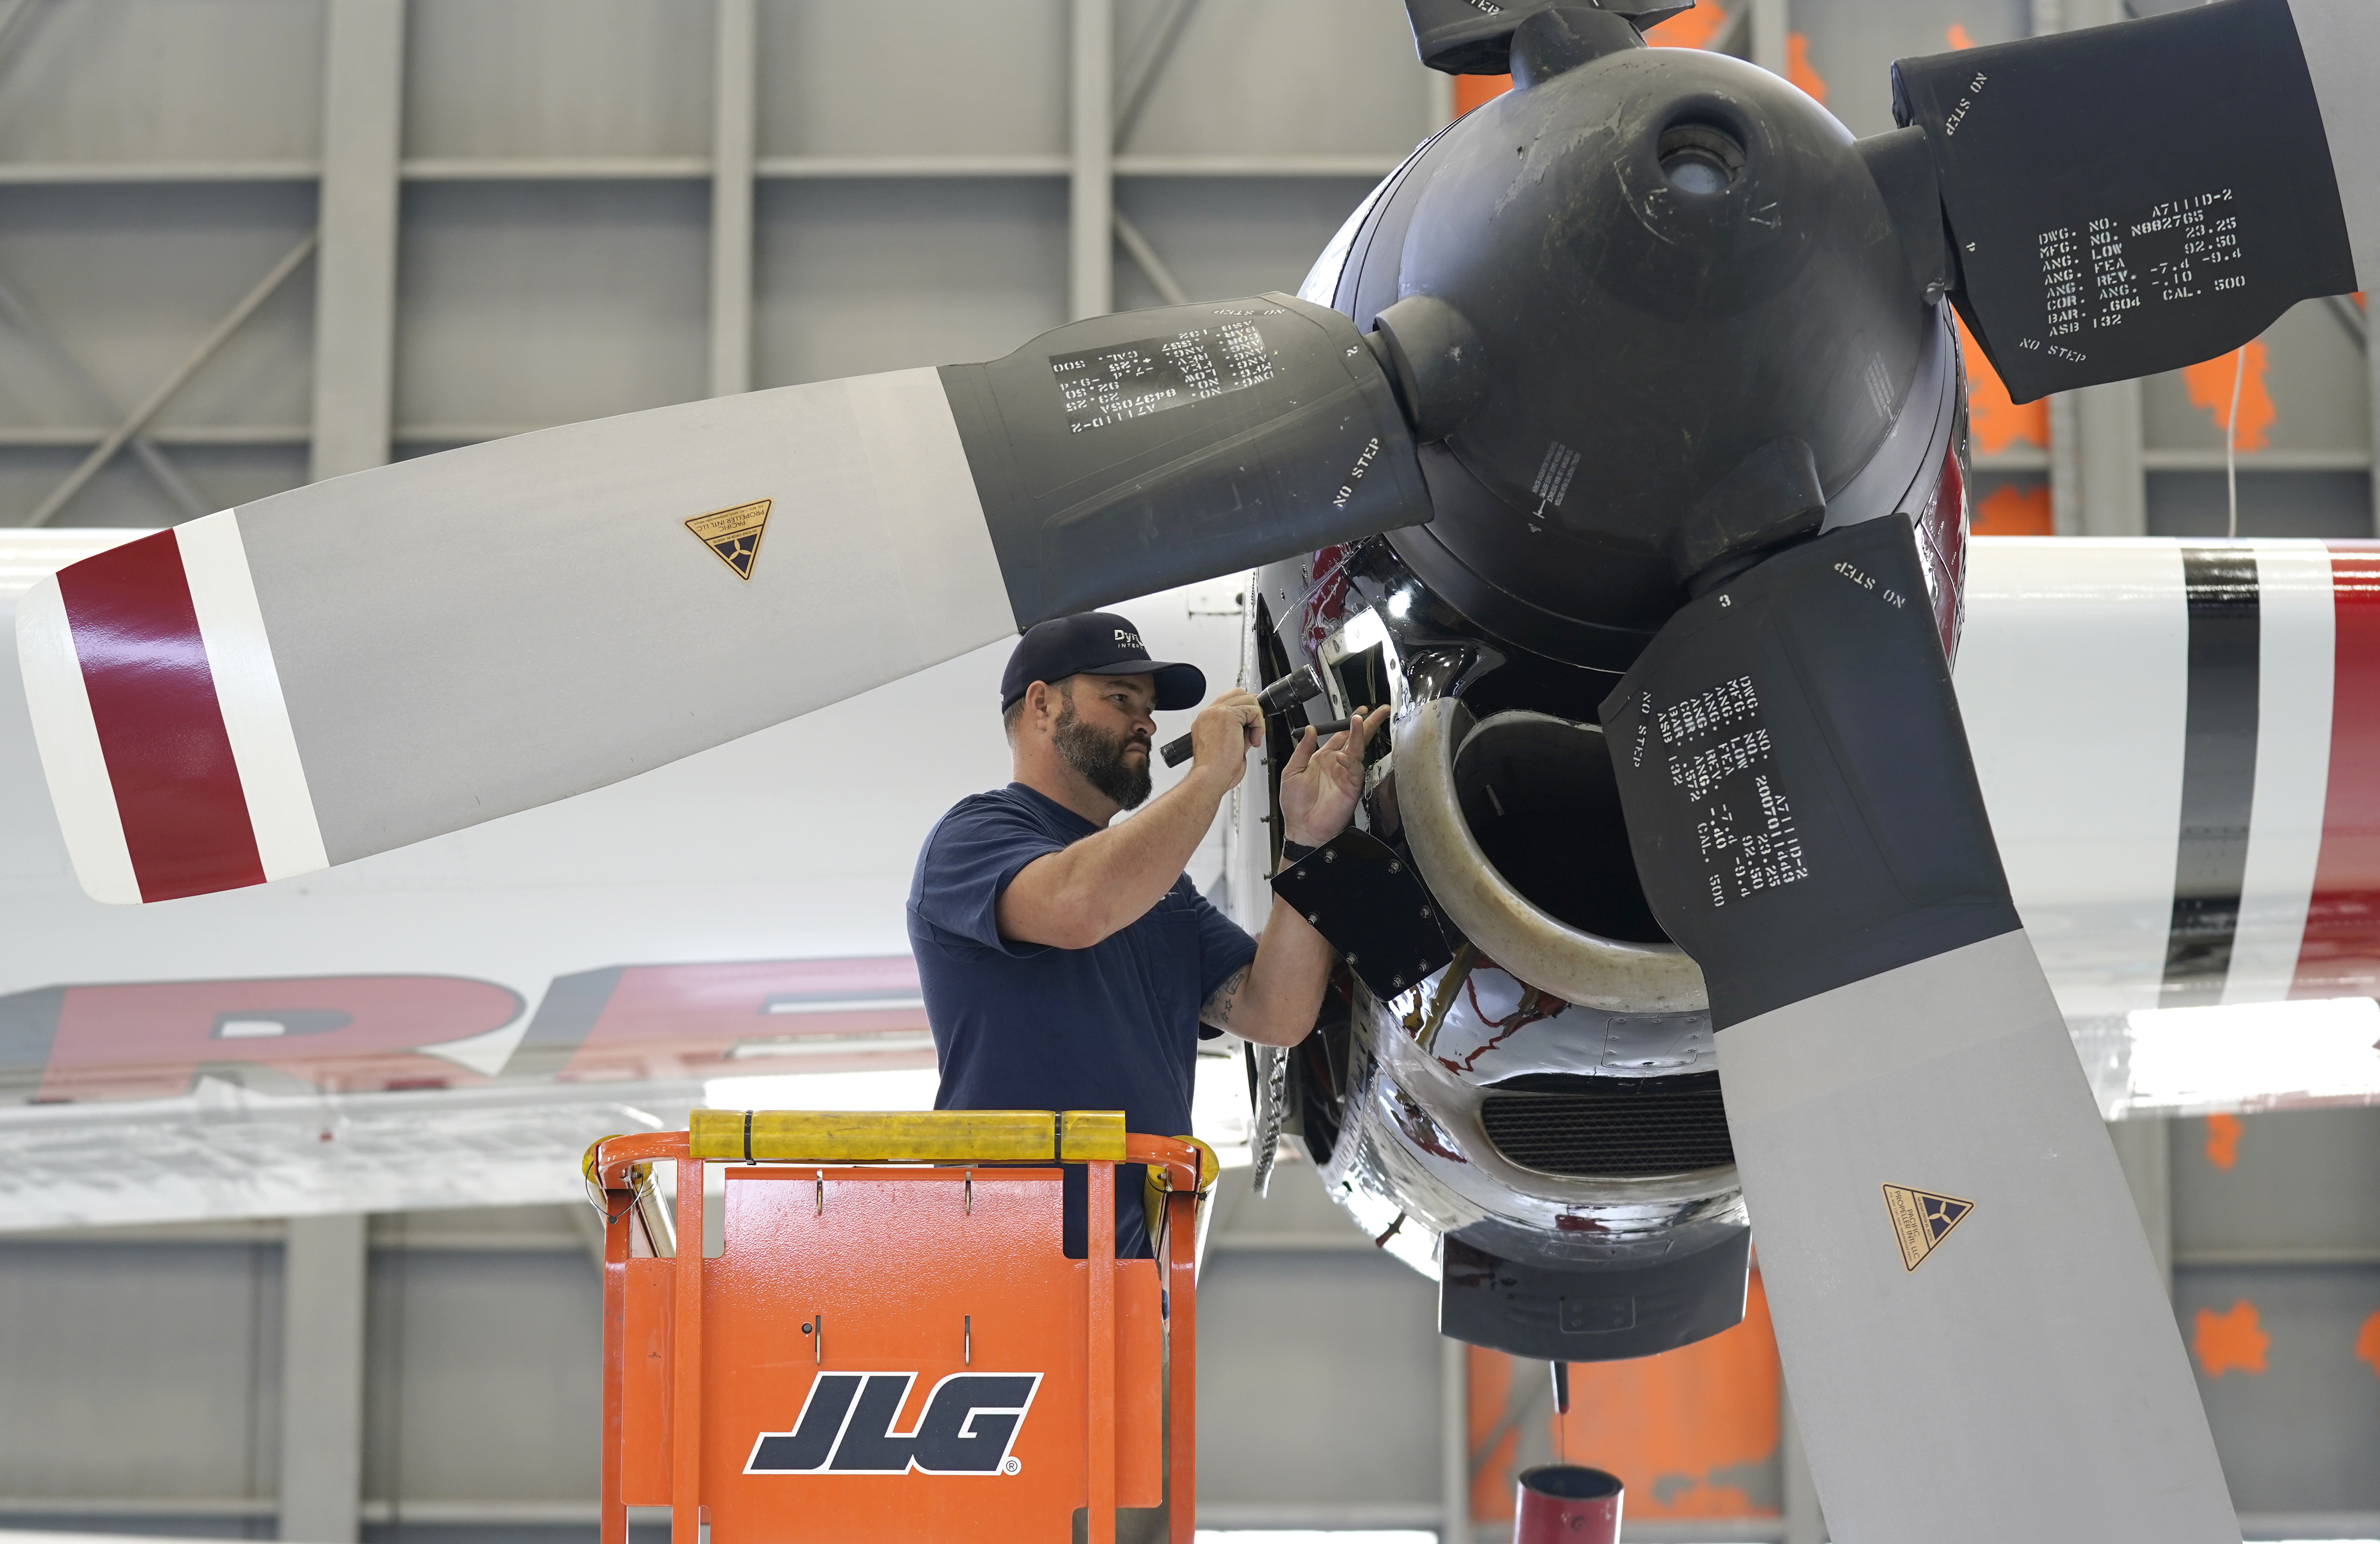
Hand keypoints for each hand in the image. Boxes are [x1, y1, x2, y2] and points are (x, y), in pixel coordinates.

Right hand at [1185, 689, 1260, 791]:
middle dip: (1252, 709)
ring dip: (1256, 719)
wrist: (1210, 776)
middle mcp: (1209, 713)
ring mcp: (1217, 712)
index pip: (1227, 702)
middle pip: (1238, 694)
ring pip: (1248, 700)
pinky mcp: (1228, 715)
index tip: (1251, 724)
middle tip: (1255, 728)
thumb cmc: (1215, 769)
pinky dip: (1259, 725)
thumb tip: (1252, 724)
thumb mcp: (1229, 745)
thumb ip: (1238, 731)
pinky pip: (1253, 711)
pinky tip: (1253, 740)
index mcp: (1206, 720)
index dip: (1244, 710)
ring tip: (1253, 738)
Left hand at [1278, 704, 1389, 847]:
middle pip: (1356, 739)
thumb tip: (1309, 729)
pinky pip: (1354, 768)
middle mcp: (1337, 764)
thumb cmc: (1295, 805)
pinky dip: (1350, 760)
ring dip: (1361, 734)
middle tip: (1379, 711)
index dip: (1350, 723)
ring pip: (1358, 749)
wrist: (1303, 828)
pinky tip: (1343, 755)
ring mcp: (1346, 774)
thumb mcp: (1291, 771)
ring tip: (1362, 720)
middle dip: (1368, 724)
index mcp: (1323, 758)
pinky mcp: (1352, 785)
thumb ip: (1302, 749)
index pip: (1341, 735)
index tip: (1360, 712)